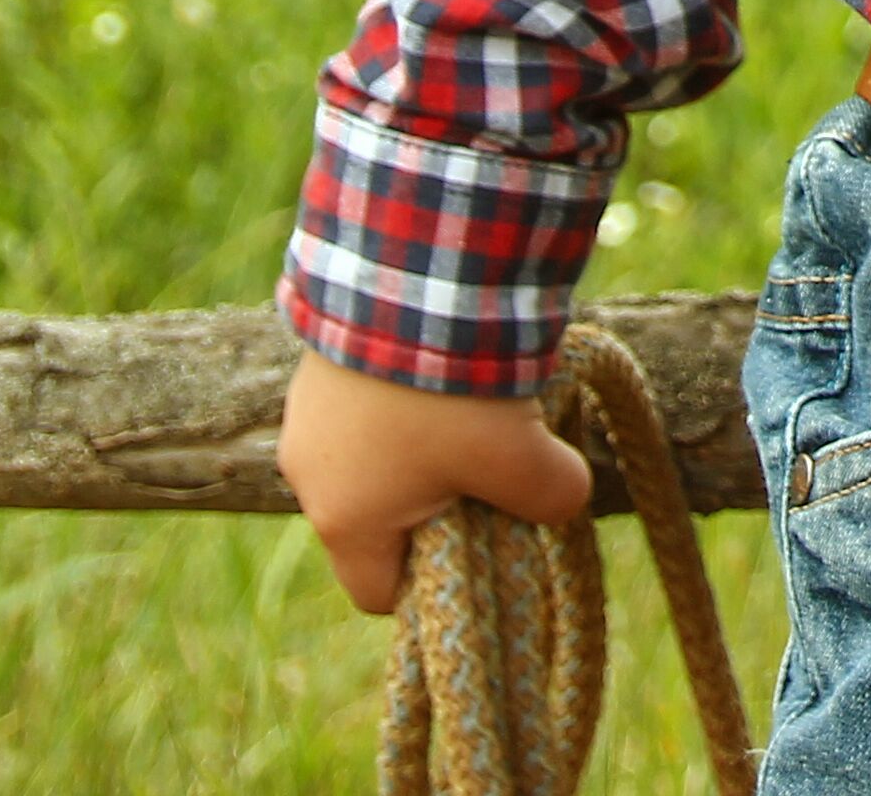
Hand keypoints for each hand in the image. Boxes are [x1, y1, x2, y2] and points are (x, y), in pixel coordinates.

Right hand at [279, 345, 594, 611]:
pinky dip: (402, 397)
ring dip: (419, 443)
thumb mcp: (524, 455)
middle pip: (377, 520)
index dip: (434, 582)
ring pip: (370, 459)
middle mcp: (307, 476)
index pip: (379, 592)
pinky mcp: (316, 364)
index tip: (482, 541)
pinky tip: (442, 365)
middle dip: (434, 504)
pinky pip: (363, 405)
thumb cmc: (455, 392)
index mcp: (345, 521)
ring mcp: (304, 415)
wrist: (406, 278)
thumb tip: (565, 500)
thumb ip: (552, 497)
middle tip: (486, 467)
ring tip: (468, 405)